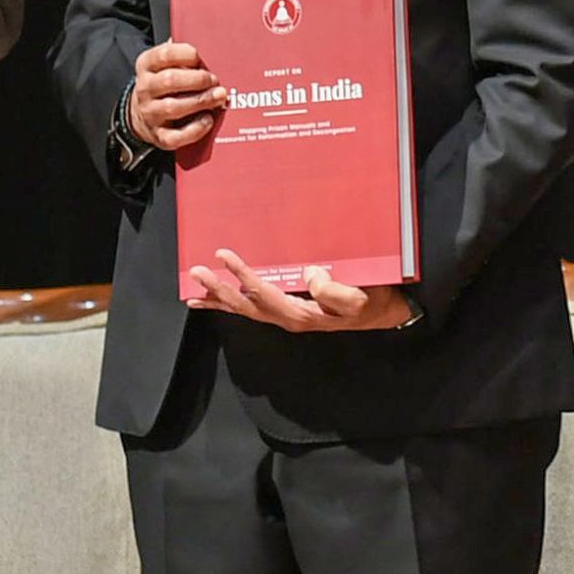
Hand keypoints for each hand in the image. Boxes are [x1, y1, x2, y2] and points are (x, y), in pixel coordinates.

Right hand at [128, 40, 227, 148]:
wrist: (141, 114)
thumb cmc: (164, 85)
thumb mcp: (165, 65)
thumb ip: (182, 55)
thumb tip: (209, 45)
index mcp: (146, 67)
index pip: (163, 55)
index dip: (185, 54)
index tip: (199, 57)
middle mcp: (145, 90)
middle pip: (169, 81)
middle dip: (197, 79)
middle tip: (215, 80)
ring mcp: (151, 114)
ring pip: (173, 107)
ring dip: (200, 101)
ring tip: (218, 97)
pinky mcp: (159, 136)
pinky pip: (176, 136)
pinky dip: (194, 129)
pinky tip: (207, 120)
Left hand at [186, 248, 415, 332]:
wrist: (381, 313)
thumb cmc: (372, 301)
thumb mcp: (359, 297)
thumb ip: (334, 291)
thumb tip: (309, 275)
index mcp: (300, 314)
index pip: (263, 293)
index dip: (241, 275)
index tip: (224, 255)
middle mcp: (287, 318)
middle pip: (245, 306)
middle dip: (218, 290)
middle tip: (196, 272)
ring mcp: (285, 317)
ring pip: (245, 310)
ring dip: (219, 299)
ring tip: (193, 292)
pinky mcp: (288, 311)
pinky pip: (253, 309)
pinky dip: (232, 304)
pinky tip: (217, 300)